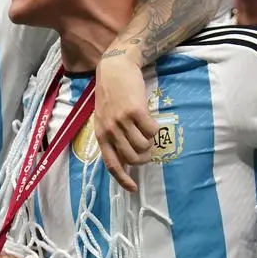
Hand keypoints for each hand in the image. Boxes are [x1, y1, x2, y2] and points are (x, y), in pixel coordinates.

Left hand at [94, 49, 157, 191]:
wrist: (115, 68)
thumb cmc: (111, 94)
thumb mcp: (105, 117)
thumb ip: (112, 136)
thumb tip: (128, 157)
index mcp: (101, 135)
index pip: (112, 164)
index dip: (123, 179)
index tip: (133, 189)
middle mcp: (110, 130)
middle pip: (133, 158)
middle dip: (145, 157)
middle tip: (148, 148)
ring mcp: (122, 121)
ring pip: (145, 146)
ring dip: (150, 141)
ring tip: (147, 129)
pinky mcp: (136, 111)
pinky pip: (152, 130)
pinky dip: (155, 127)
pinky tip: (150, 118)